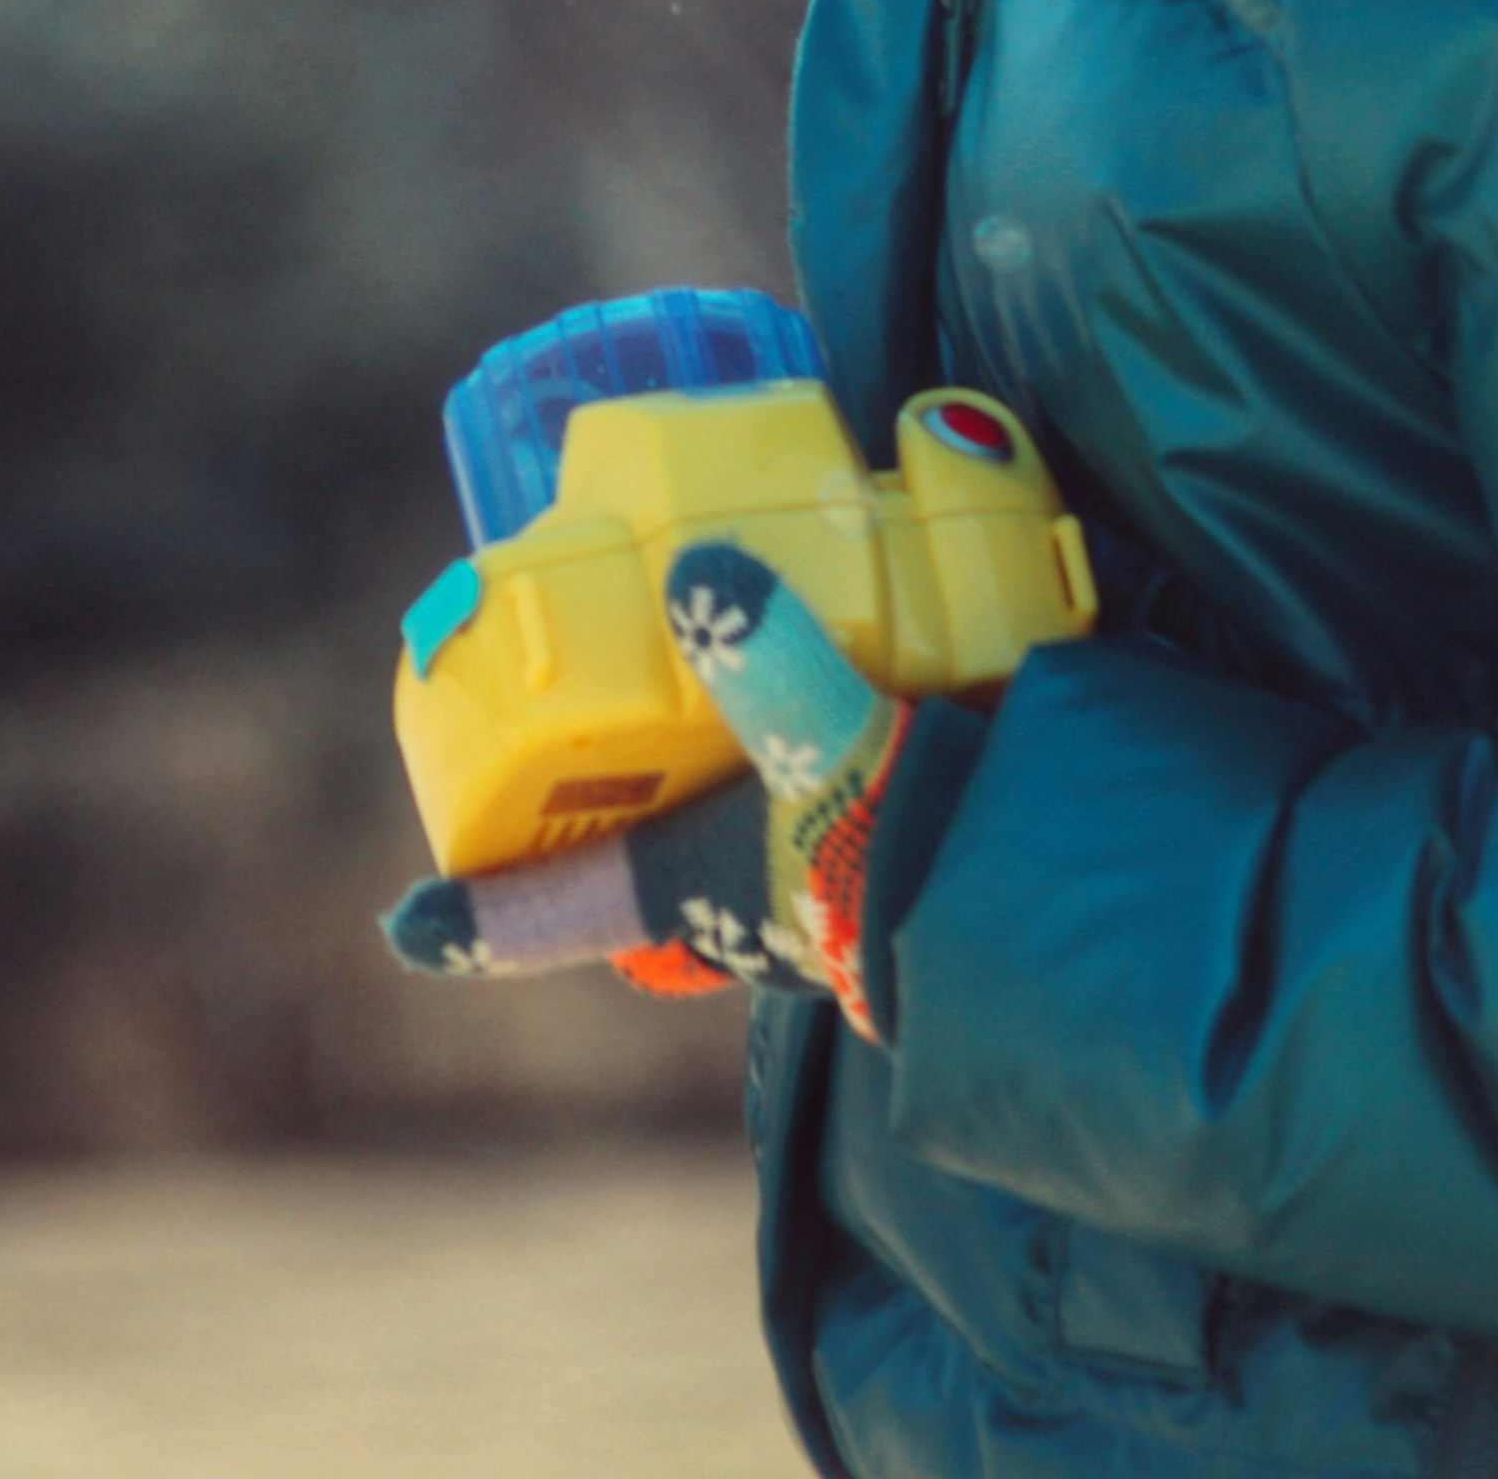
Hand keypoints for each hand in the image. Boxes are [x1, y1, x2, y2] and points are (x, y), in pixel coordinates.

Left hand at [376, 537, 920, 1037]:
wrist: (1093, 902)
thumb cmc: (939, 861)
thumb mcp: (850, 760)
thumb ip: (775, 667)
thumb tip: (696, 573)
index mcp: (695, 885)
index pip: (557, 909)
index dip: (475, 918)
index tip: (404, 924)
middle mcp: (740, 891)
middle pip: (630, 853)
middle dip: (591, 794)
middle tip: (554, 701)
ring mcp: (814, 869)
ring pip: (720, 813)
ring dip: (701, 743)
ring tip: (687, 644)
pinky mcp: (888, 827)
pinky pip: (812, 772)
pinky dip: (806, 711)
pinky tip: (840, 638)